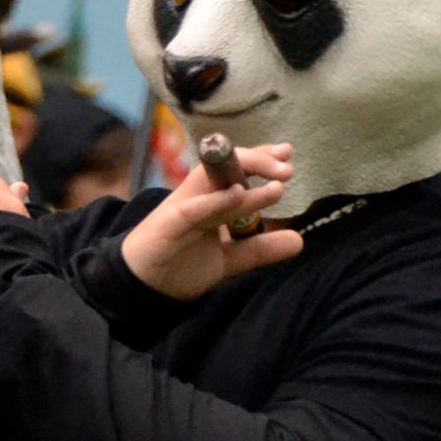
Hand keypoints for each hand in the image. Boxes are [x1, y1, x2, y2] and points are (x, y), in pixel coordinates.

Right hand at [119, 143, 303, 299]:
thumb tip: (298, 240)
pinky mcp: (169, 224)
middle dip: (256, 161)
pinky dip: (215, 199)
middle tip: (287, 165)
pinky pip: (193, 208)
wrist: (142, 286)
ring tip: (278, 186)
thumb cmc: (180, 264)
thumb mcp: (229, 259)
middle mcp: (196, 197)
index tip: (286, 153)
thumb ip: (259, 248)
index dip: (259, 158)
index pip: (234, 170)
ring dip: (244, 181)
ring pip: (212, 185)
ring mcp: (182, 208)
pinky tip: (238, 194)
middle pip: (223, 167)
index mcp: (209, 200)